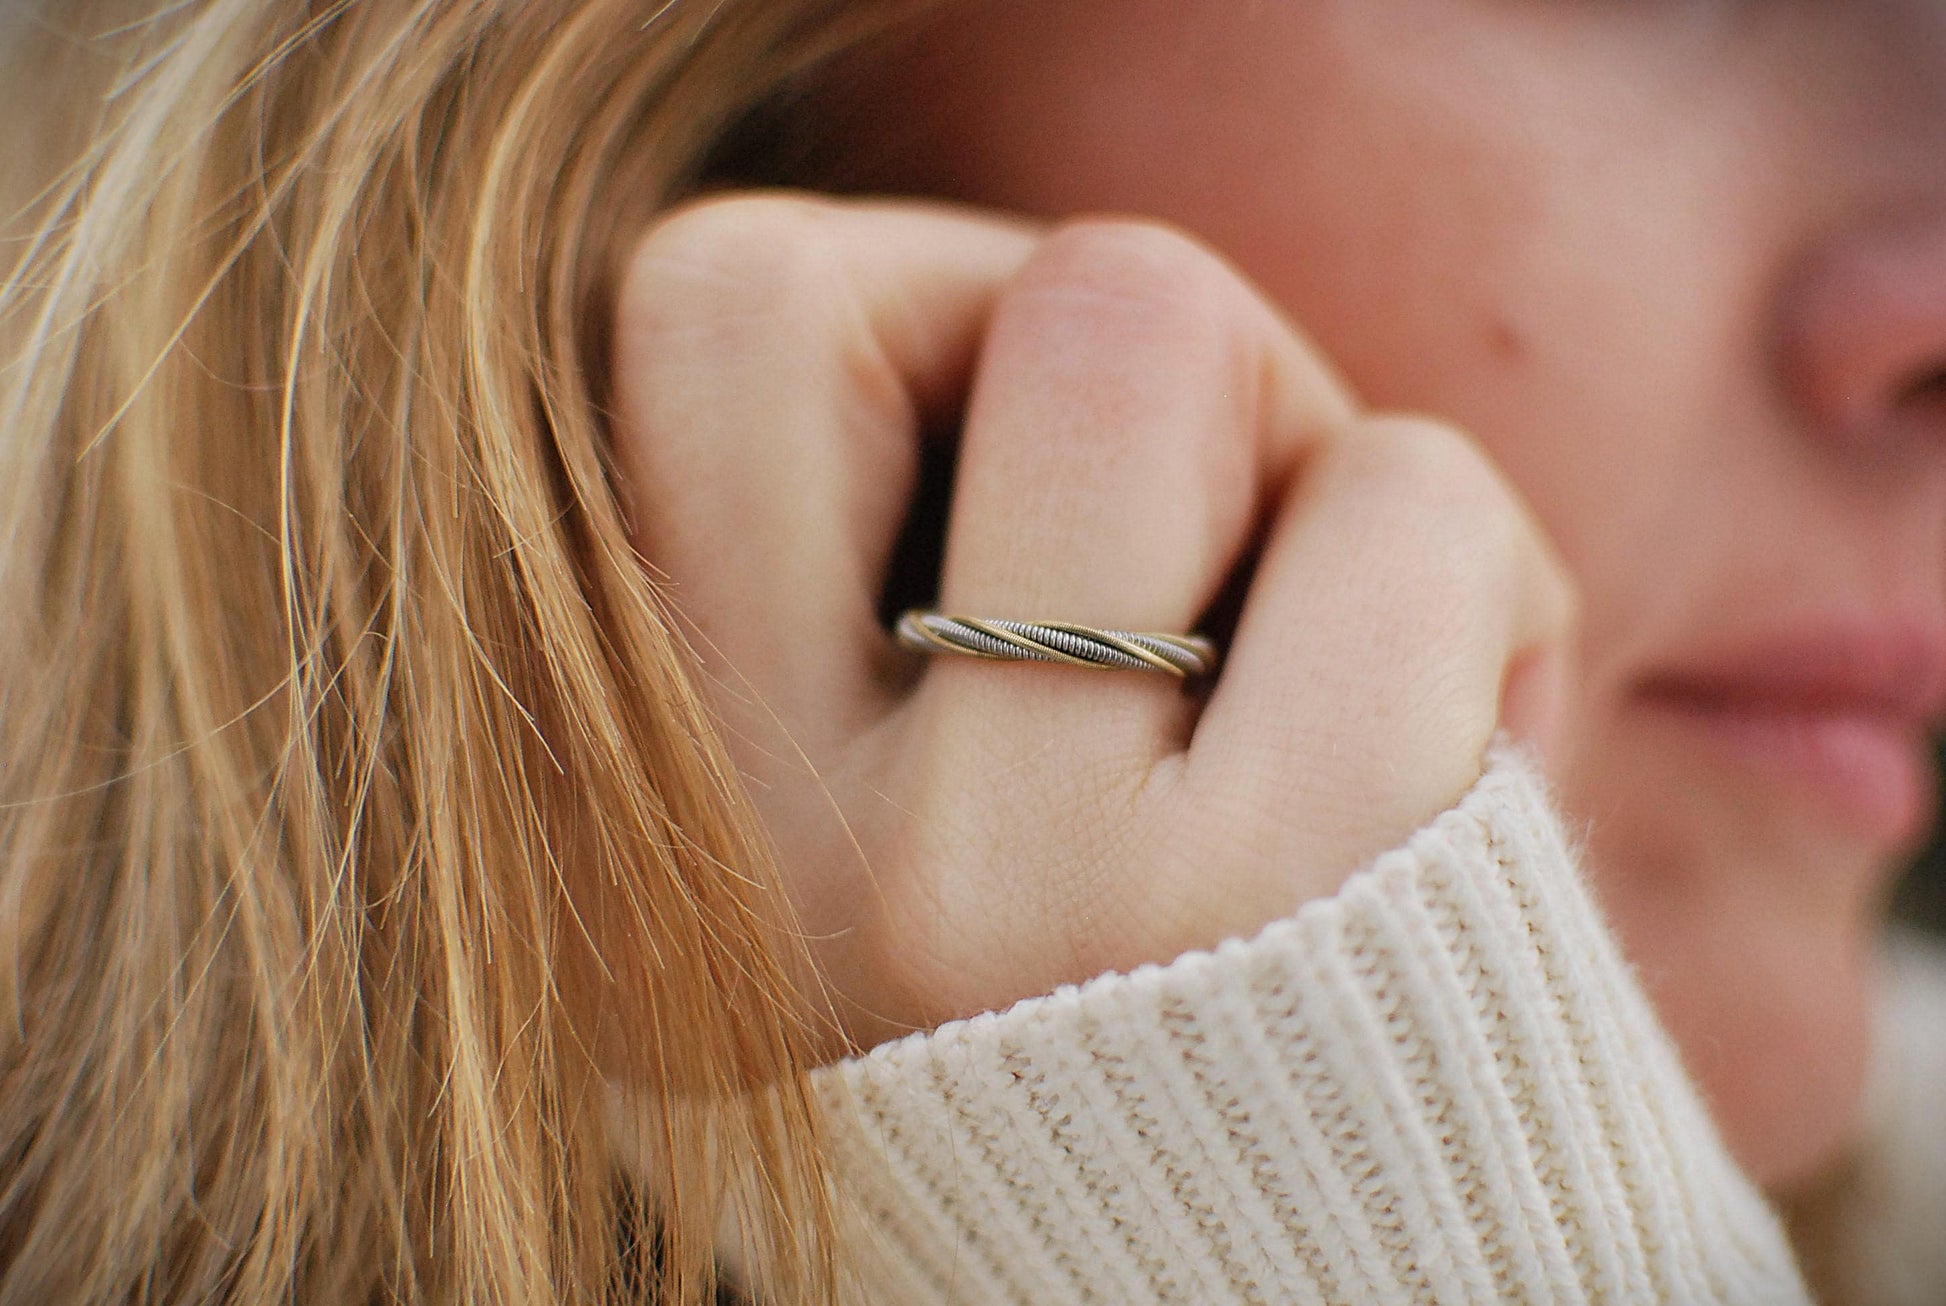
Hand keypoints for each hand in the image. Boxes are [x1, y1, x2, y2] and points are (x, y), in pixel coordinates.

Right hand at [610, 194, 1574, 1053]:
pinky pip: (1411, 505)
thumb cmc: (1071, 1043)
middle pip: (1048, 296)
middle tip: (1201, 530)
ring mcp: (1029, 884)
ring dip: (1318, 462)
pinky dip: (1472, 582)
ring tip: (1312, 654)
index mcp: (637, 804)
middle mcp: (785, 850)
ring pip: (1187, 338)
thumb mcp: (825, 837)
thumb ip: (824, 593)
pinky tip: (1443, 753)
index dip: (917, 301)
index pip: (720, 301)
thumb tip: (1001, 318)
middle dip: (1163, 351)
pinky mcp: (1284, 916)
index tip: (996, 458)